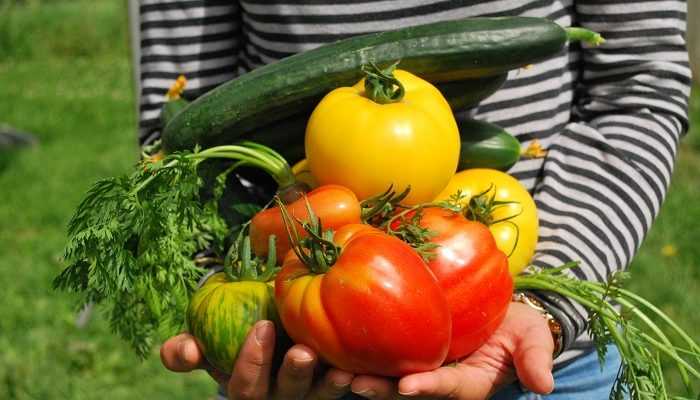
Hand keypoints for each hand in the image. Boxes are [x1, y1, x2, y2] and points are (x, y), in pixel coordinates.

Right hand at [160, 320, 353, 398]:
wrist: (271, 337)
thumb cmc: (236, 341)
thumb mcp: (210, 346)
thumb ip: (188, 350)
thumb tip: (184, 350)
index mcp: (248, 388)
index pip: (245, 386)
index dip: (252, 362)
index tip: (262, 326)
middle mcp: (278, 398)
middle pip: (285, 395)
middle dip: (293, 375)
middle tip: (303, 352)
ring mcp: (307, 396)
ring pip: (319, 397)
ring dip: (329, 385)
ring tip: (341, 370)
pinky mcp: (331, 388)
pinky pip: (346, 390)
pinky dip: (357, 381)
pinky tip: (363, 367)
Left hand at [350, 302, 554, 398]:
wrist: (500, 312)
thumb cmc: (518, 326)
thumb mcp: (532, 339)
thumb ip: (534, 358)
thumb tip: (545, 385)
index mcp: (468, 383)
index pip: (448, 388)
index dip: (429, 388)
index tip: (408, 387)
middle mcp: (438, 380)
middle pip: (405, 390)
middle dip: (380, 390)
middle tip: (352, 384)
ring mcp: (420, 365)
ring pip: (386, 375)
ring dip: (360, 376)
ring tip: (333, 371)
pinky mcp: (405, 347)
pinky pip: (381, 352)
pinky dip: (358, 351)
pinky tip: (332, 344)